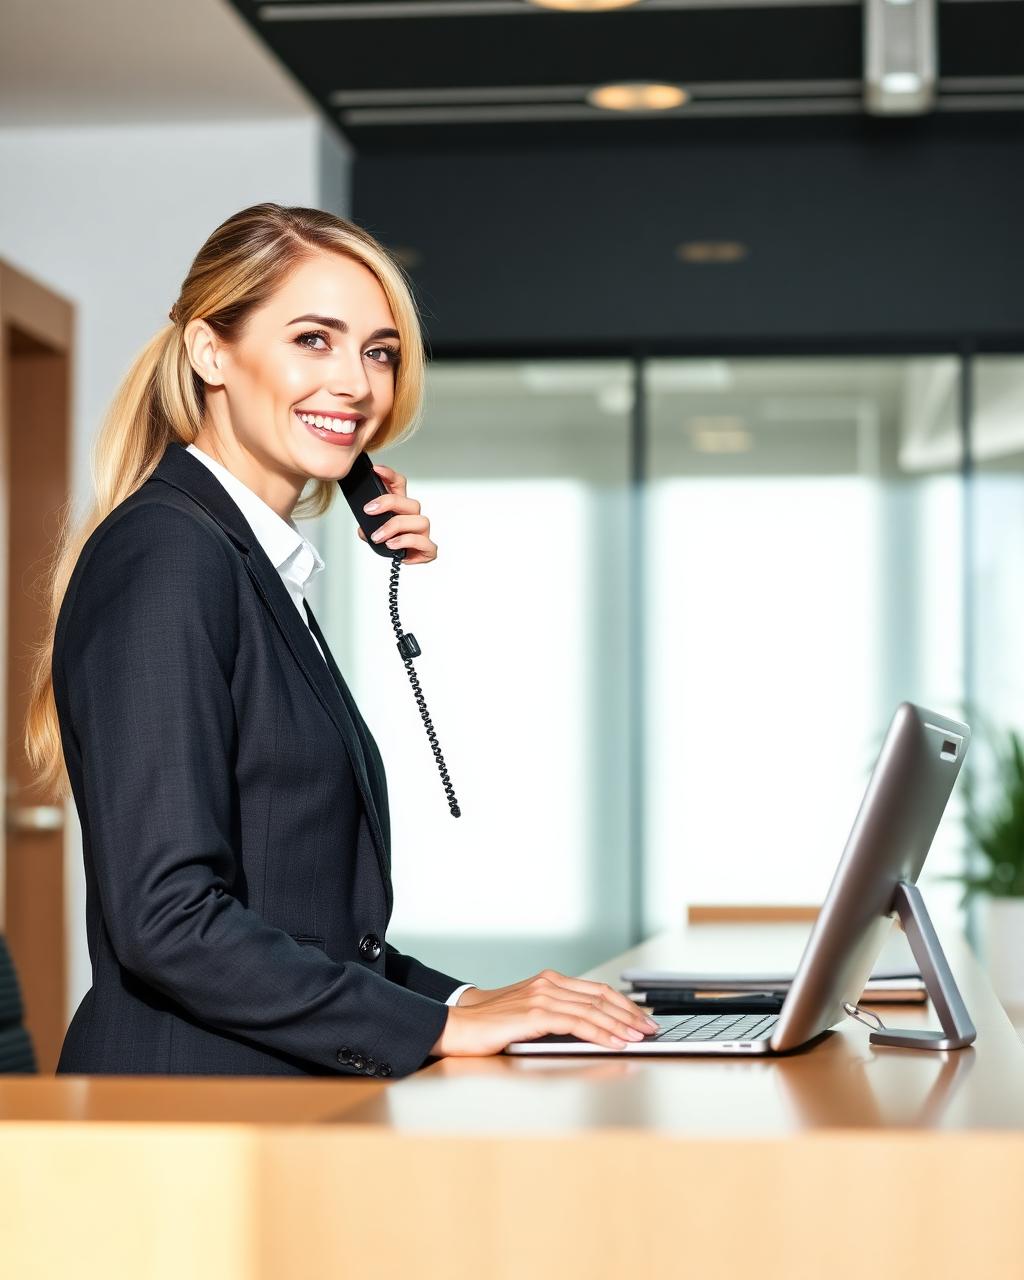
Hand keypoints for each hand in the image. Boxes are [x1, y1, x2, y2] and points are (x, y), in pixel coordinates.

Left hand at [358, 463, 436, 564]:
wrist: (398, 563)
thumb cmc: (388, 543)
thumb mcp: (373, 531)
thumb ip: (368, 527)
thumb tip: (363, 529)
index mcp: (401, 508)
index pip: (400, 485)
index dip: (389, 475)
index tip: (375, 470)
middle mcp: (414, 517)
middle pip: (410, 502)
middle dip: (389, 503)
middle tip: (369, 510)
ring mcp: (422, 533)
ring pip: (420, 521)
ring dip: (396, 527)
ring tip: (379, 536)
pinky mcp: (427, 549)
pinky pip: (425, 544)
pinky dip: (408, 543)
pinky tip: (393, 546)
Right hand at [430, 970, 659, 1056]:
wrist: (458, 1025)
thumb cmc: (492, 1025)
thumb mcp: (530, 1014)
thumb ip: (557, 1015)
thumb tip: (592, 1029)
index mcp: (549, 980)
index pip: (598, 990)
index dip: (624, 1005)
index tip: (643, 1019)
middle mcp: (548, 983)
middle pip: (601, 997)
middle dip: (630, 1014)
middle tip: (650, 1029)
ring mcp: (542, 996)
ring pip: (593, 1009)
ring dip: (621, 1025)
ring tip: (639, 1038)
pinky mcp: (534, 1014)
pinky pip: (577, 1023)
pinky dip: (600, 1032)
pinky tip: (614, 1043)